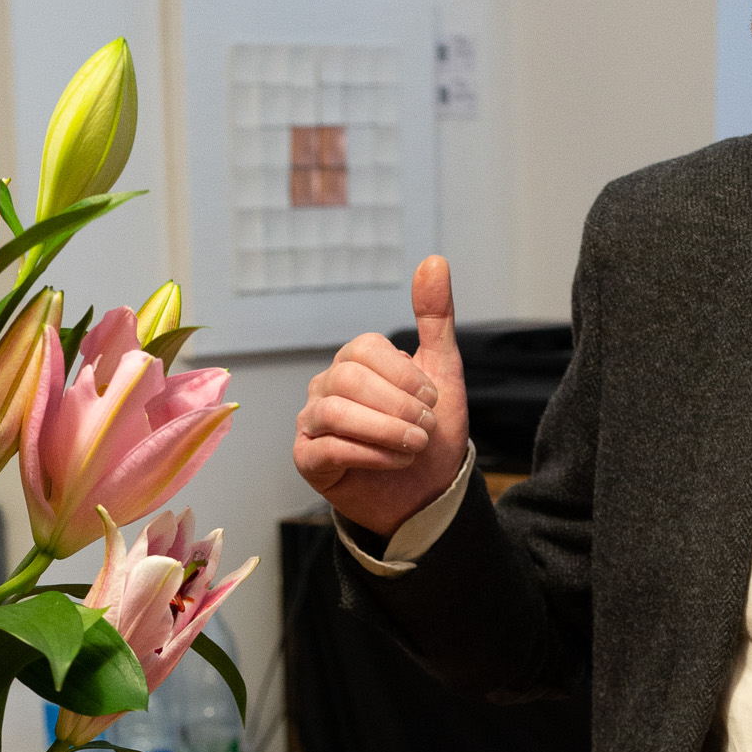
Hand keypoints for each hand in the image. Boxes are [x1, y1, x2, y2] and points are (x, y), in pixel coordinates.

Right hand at [294, 253, 470, 538]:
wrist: (428, 492)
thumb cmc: (431, 431)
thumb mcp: (442, 370)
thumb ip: (436, 317)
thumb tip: (434, 260)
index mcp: (354, 361)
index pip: (365, 349)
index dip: (404, 375)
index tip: (432, 400)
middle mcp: (326, 386)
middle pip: (348, 379)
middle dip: (397, 406)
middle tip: (425, 428)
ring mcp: (312, 423)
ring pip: (335, 413)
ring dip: (386, 431)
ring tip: (415, 446)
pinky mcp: (308, 459)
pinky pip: (328, 449)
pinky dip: (370, 455)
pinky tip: (397, 462)